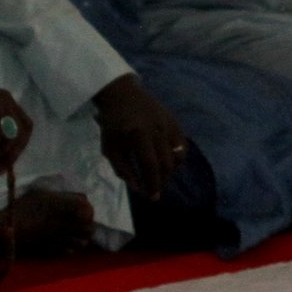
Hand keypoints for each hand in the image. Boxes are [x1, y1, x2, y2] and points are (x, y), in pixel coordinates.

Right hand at [0, 82, 37, 170]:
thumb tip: (1, 160)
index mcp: (7, 101)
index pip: (26, 126)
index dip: (21, 145)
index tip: (11, 160)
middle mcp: (5, 101)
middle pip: (22, 132)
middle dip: (14, 153)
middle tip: (1, 168)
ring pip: (9, 136)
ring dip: (2, 154)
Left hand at [90, 74, 188, 199]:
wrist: (122, 94)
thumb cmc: (113, 123)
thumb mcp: (109, 148)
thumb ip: (122, 170)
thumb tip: (138, 188)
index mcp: (138, 135)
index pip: (150, 166)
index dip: (153, 184)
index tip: (153, 197)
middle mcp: (158, 130)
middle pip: (166, 163)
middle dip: (162, 181)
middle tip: (155, 189)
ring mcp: (169, 124)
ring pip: (177, 156)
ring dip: (170, 172)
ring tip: (161, 177)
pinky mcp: (175, 122)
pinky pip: (182, 146)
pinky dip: (178, 158)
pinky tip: (169, 163)